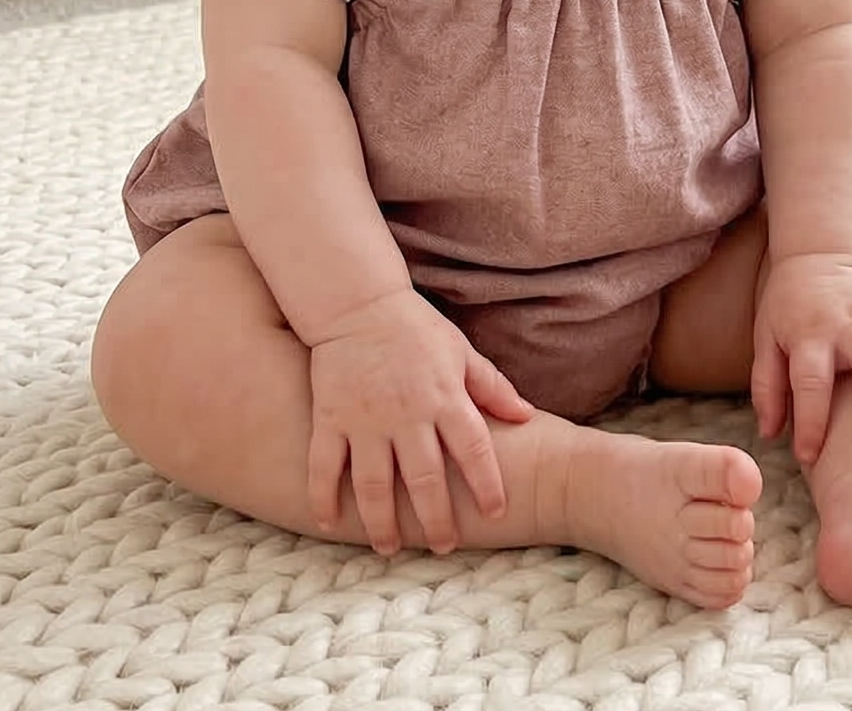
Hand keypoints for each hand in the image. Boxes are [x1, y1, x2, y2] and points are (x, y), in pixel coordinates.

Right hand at [307, 288, 533, 555]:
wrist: (358, 302)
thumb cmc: (415, 328)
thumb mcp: (460, 352)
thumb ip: (492, 387)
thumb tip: (528, 416)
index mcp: (444, 397)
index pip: (474, 450)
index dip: (487, 484)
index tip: (495, 512)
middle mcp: (406, 414)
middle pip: (425, 479)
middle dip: (435, 520)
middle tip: (443, 547)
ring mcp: (365, 419)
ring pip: (374, 484)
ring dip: (382, 522)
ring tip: (389, 548)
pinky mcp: (330, 418)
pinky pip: (325, 466)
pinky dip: (324, 498)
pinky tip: (330, 524)